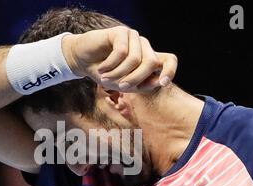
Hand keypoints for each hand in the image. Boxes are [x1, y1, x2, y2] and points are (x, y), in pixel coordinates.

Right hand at [62, 26, 177, 91]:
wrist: (82, 61)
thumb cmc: (105, 74)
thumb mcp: (122, 84)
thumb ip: (140, 85)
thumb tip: (158, 83)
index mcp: (149, 59)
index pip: (169, 60)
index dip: (170, 71)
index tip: (163, 83)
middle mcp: (144, 47)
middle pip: (151, 62)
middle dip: (136, 79)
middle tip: (120, 87)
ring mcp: (134, 38)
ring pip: (135, 59)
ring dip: (119, 73)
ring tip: (105, 78)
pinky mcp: (121, 32)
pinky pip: (122, 52)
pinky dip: (110, 64)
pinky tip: (101, 68)